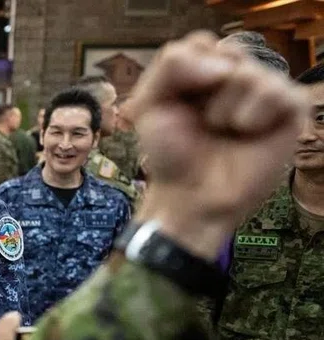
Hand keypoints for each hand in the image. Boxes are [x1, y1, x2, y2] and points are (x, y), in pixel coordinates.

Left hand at [126, 31, 306, 257]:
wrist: (189, 196)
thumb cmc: (171, 154)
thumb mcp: (150, 103)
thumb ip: (172, 65)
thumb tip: (224, 67)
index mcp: (205, 71)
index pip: (201, 43)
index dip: (185, 74)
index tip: (176, 103)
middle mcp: (239, 77)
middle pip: (229, 52)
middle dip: (203, 91)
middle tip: (202, 120)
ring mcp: (266, 93)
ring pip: (251, 72)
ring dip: (225, 108)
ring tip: (223, 129)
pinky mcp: (289, 112)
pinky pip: (279, 92)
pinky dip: (253, 115)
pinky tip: (245, 132)